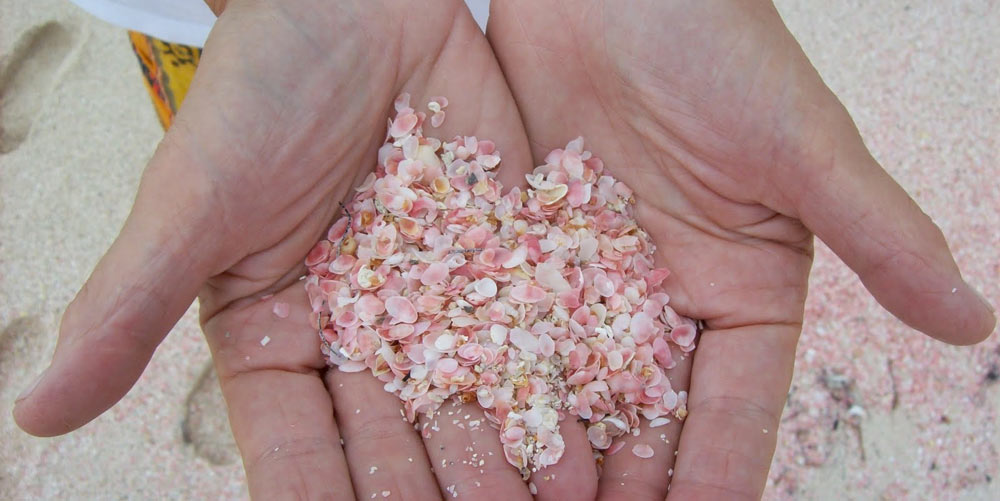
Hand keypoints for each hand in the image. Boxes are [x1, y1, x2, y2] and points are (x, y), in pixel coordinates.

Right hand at [12, 0, 598, 497]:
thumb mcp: (195, 196)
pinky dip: (558, 386)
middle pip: (394, 444)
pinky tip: (590, 432)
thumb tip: (35, 410)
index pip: (295, 448)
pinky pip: (530, 336)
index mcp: (275, 341)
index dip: (321, 500)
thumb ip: (132, 302)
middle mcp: (358, 340)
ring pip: (470, 404)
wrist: (360, 3)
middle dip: (433, 496)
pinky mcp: (502, 265)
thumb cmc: (261, 86)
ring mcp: (437, 307)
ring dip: (506, 462)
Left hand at [486, 0, 995, 497]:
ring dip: (558, 453)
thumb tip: (978, 324)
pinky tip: (476, 431)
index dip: (718, 478)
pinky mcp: (527, 250)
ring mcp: (591, 280)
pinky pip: (512, 329)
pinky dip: (500, 383)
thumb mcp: (801, 145)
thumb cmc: (714, 40)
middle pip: (651, 419)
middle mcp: (668, 298)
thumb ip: (878, 235)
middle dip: (629, 488)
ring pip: (577, 389)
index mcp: (744, 290)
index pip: (736, 409)